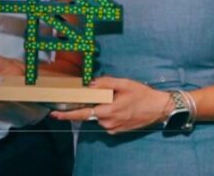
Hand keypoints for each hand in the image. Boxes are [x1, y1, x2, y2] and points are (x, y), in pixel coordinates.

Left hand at [50, 76, 171, 133]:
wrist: (159, 108)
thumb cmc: (142, 94)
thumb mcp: (124, 84)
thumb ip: (106, 83)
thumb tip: (90, 84)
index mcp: (108, 111)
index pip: (83, 114)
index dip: (67, 115)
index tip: (54, 114)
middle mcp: (108, 122)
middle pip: (90, 113)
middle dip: (88, 104)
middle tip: (93, 95)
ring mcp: (112, 128)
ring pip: (98, 116)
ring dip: (100, 107)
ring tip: (115, 98)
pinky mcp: (117, 130)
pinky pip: (105, 120)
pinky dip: (106, 112)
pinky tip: (118, 105)